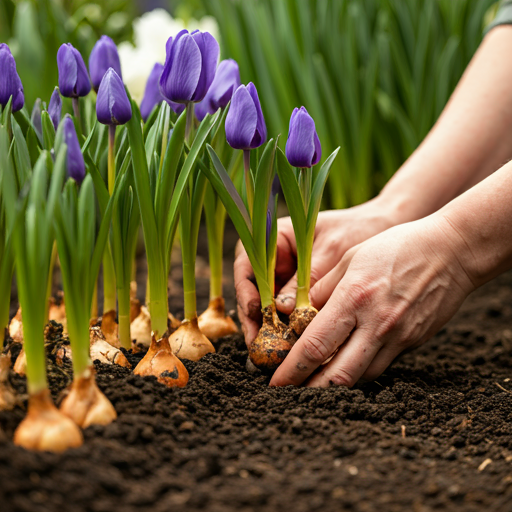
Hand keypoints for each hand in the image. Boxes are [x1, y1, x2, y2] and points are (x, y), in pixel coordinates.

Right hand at [234, 198, 398, 345]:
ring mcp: (285, 277)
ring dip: (268, 328)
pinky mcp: (299, 293)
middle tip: (259, 344)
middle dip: (254, 318)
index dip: (246, 290)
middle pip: (253, 290)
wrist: (382, 230)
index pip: (247, 265)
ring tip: (272, 352)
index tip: (255, 312)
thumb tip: (281, 309)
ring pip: (267, 306)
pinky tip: (292, 346)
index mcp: (274, 237)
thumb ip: (307, 277)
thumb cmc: (356, 229)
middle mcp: (274, 259)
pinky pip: (287, 313)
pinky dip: (288, 328)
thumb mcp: (332, 251)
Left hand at [269, 216, 475, 386]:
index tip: (275, 382)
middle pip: (337, 376)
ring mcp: (398, 338)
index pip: (315, 345)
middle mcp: (376, 325)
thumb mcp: (351, 258)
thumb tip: (297, 310)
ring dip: (334, 385)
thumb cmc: (397, 247)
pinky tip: (346, 365)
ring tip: (313, 384)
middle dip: (309, 391)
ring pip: (360, 377)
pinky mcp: (412, 343)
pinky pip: (381, 366)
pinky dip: (359, 371)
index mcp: (354, 299)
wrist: (451, 251)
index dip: (292, 370)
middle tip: (290, 396)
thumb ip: (322, 288)